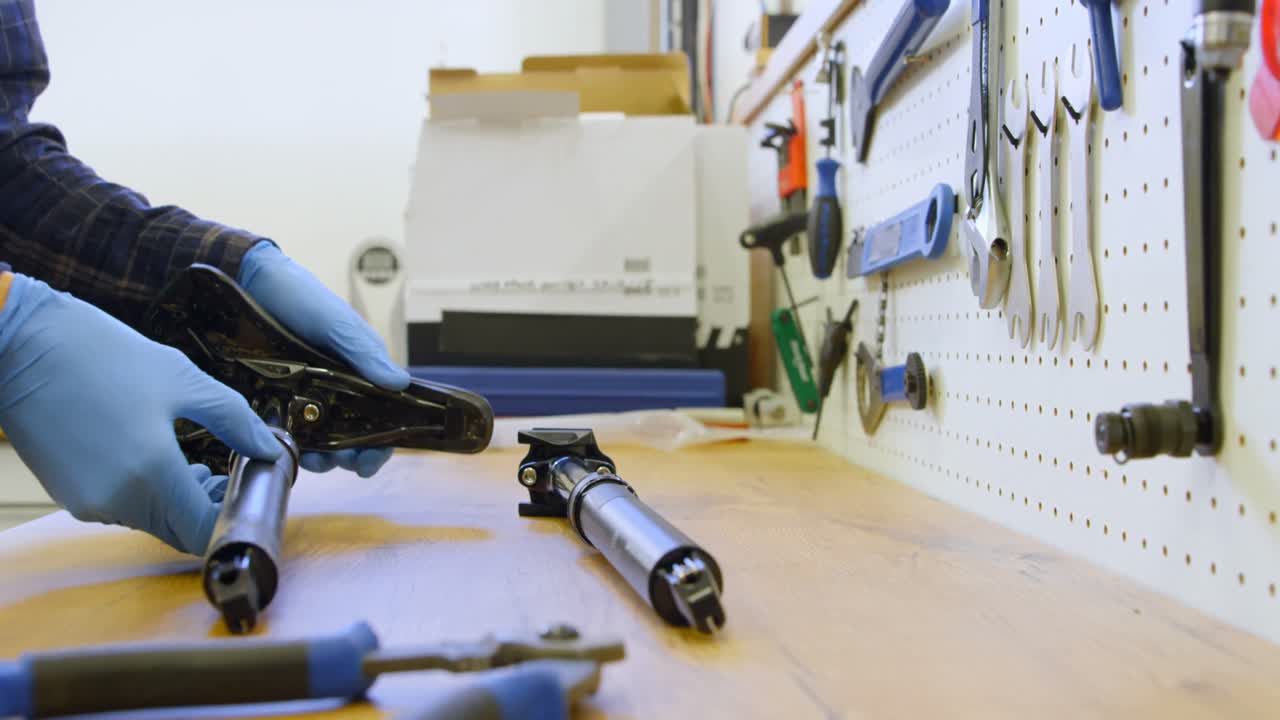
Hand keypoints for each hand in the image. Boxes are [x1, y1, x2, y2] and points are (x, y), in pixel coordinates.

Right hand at [0, 275, 282, 553]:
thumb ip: (234, 420)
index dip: (235, 517)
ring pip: (155, 519)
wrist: (20, 342)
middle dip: (212, 507)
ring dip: (183, 498)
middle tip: (233, 472)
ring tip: (202, 459)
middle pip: (182, 530)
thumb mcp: (182, 379)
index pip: (205, 532)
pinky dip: (151, 491)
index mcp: (151, 477)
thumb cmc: (100, 354)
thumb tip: (269, 448)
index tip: (252, 490)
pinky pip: (125, 506)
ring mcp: (88, 501)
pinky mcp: (69, 493)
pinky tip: (161, 456)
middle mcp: (117, 502)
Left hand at [237, 243, 410, 477]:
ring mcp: (302, 396)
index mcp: (358, 372)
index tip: (370, 462)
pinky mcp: (271, 399)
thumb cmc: (299, 297)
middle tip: (339, 461)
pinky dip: (288, 445)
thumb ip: (364, 351)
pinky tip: (284, 446)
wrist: (247, 280)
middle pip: (352, 437)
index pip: (382, 416)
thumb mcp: (337, 322)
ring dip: (321, 457)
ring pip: (319, 441)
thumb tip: (400, 383)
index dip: (381, 443)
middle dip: (350, 457)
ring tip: (311, 457)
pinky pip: (284, 431)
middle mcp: (334, 389)